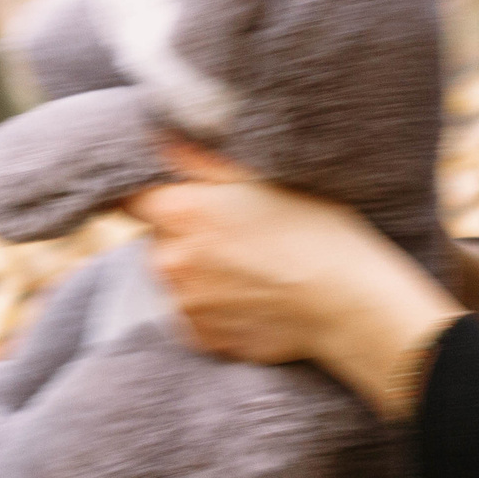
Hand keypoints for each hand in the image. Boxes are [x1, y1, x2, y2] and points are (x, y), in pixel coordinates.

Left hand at [127, 140, 393, 365]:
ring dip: (199, 273)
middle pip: (159, 240)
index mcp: (182, 212)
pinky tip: (254, 297)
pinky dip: (215, 308)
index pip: (133, 198)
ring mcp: (184, 305)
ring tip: (251, 269)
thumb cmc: (314, 231)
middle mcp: (170, 260)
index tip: (179, 199)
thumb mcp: (262, 177)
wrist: (346, 303)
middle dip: (186, 235)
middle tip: (238, 236)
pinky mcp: (203, 339)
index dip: (156, 196)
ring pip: (176, 280)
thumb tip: (158, 139)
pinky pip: (196, 316)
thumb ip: (198, 159)